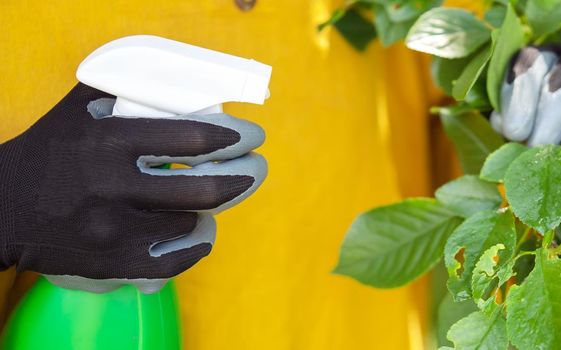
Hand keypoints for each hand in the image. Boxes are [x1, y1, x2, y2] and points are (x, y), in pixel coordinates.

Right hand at [0, 83, 265, 288]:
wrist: (3, 206)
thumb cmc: (56, 148)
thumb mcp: (87, 106)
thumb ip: (137, 90)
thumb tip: (201, 89)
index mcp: (109, 140)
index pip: (194, 138)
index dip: (235, 138)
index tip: (253, 136)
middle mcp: (111, 186)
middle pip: (205, 189)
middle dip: (246, 176)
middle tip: (259, 167)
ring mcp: (111, 230)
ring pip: (193, 223)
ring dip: (216, 208)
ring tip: (223, 193)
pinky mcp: (110, 264)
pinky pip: (175, 260)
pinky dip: (197, 243)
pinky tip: (202, 229)